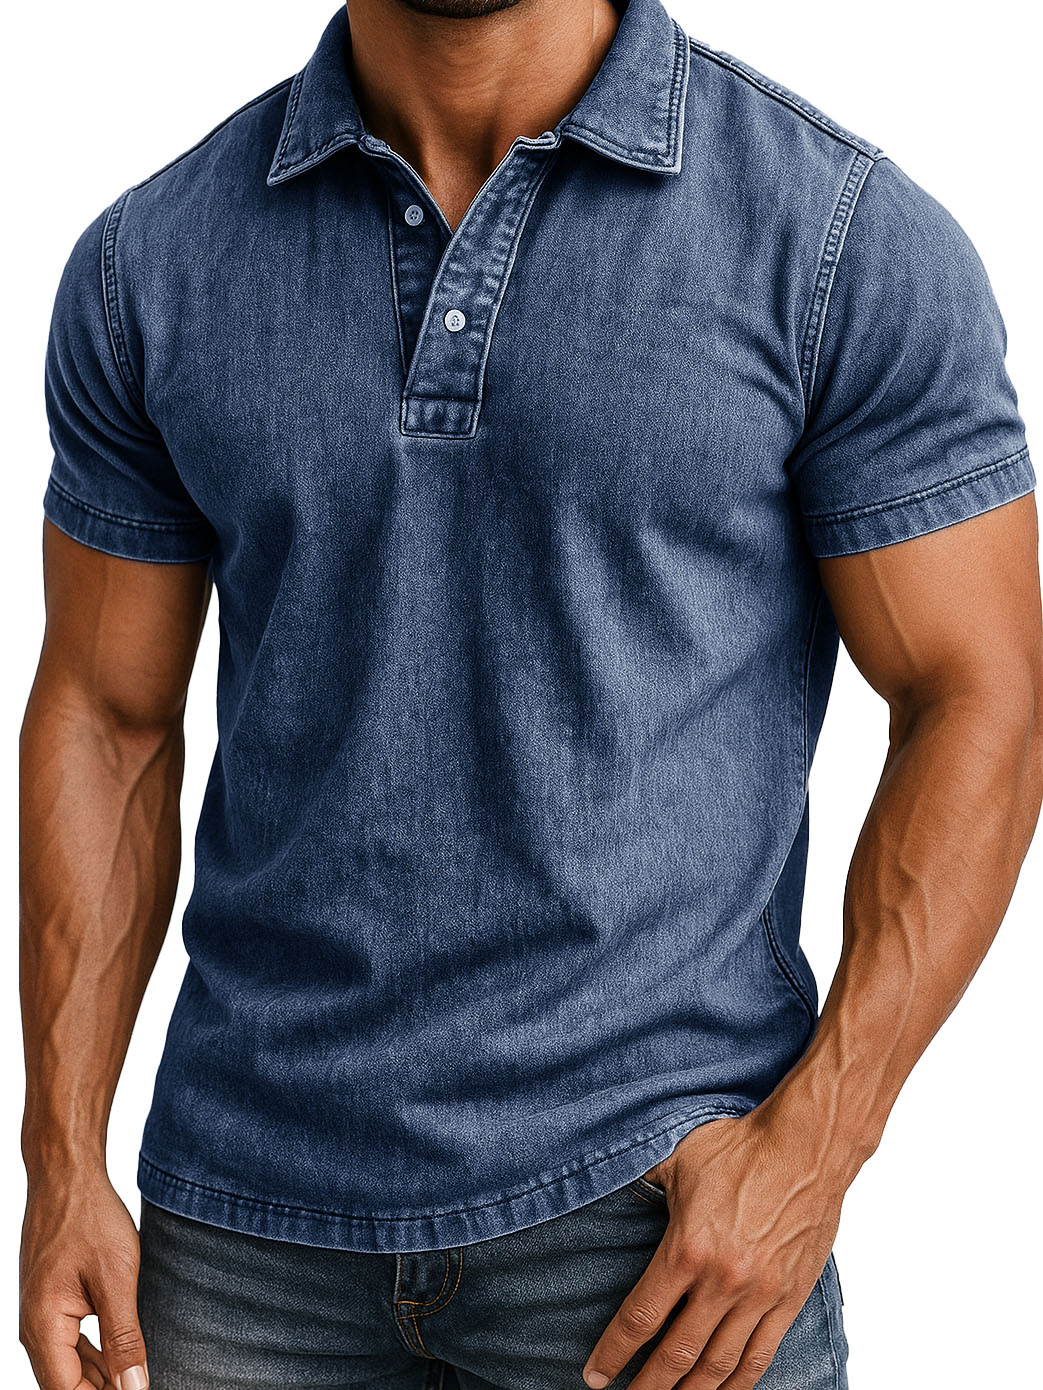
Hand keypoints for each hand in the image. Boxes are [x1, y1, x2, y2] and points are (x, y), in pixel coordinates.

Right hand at [19, 1167, 148, 1389]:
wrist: (67, 1175)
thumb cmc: (90, 1218)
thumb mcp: (116, 1278)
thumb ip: (124, 1338)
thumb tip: (133, 1388)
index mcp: (43, 1328)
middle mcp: (35, 1329)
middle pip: (66, 1384)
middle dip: (103, 1389)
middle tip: (140, 1380)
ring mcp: (40, 1315)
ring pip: (67, 1366)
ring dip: (100, 1376)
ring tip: (135, 1372)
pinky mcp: (50, 1302)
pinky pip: (68, 1343)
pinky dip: (94, 1353)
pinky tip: (120, 1354)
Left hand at [582, 1104, 848, 1389]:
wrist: (805, 1147)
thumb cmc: (739, 1147)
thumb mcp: (677, 1159)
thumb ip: (642, 1182)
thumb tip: (608, 1182)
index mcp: (687, 1249)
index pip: (641, 1318)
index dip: (614, 1353)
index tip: (595, 1375)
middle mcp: (722, 1282)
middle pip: (676, 1356)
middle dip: (646, 1387)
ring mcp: (759, 1296)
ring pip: (718, 1367)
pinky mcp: (788, 1299)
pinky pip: (759, 1357)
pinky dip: (737, 1385)